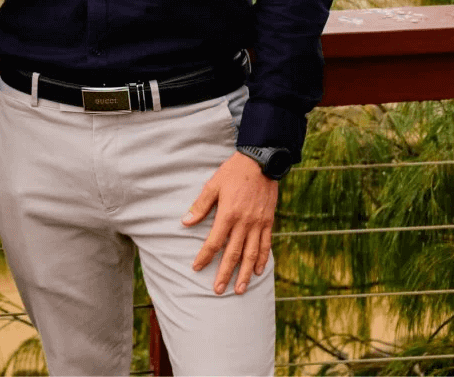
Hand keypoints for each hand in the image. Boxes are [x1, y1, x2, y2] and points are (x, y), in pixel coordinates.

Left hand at [182, 151, 278, 294]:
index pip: (214, 242)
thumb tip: (185, 222)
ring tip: (239, 289)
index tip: (197, 268)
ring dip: (244, 274)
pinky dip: (262, 260)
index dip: (205, 256)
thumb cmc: (234, 172)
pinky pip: (266, 245)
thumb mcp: (213, 185)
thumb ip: (200, 206)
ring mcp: (258, 224)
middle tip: (218, 290)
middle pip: (233, 254)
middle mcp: (244, 223)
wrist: (261, 162)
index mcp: (228, 214)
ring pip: (251, 255)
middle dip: (225, 274)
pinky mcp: (269, 222)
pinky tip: (257, 272)